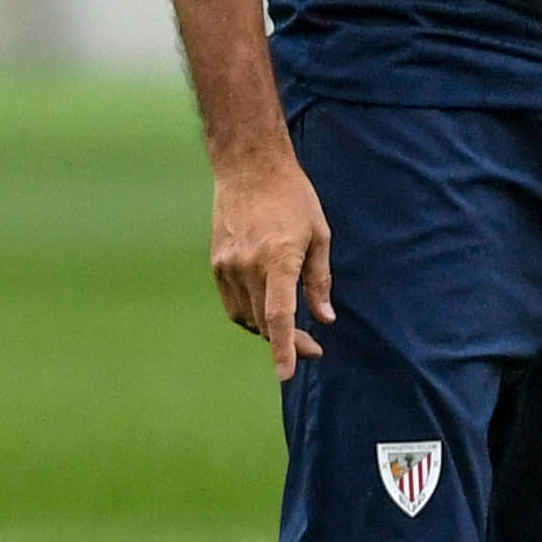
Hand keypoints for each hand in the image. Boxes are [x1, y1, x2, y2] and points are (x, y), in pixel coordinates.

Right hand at [211, 153, 333, 378]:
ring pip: (247, 317)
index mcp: (279, 258)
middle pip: (265, 322)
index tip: (287, 374)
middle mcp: (249, 266)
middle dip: (288, 343)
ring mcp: (228, 266)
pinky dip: (249, 315)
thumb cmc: (293, 197)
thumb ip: (319, 280)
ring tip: (291, 330)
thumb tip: (325, 318)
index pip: (280, 316)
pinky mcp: (217, 263)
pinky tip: (265, 312)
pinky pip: (233, 303)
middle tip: (313, 348)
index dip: (285, 348)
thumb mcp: (319, 235)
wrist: (249, 167)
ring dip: (269, 330)